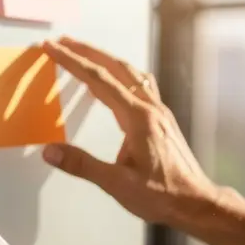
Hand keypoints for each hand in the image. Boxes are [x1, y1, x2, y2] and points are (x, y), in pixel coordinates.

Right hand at [40, 37, 218, 224]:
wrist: (196, 202)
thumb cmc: (162, 195)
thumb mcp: (117, 184)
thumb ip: (82, 165)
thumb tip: (49, 151)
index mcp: (137, 118)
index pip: (98, 80)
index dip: (72, 61)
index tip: (52, 48)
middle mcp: (149, 108)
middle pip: (114, 67)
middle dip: (86, 51)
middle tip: (62, 41)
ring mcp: (158, 111)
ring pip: (129, 72)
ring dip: (104, 59)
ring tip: (84, 53)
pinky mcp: (160, 119)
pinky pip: (139, 84)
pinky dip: (120, 73)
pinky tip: (116, 78)